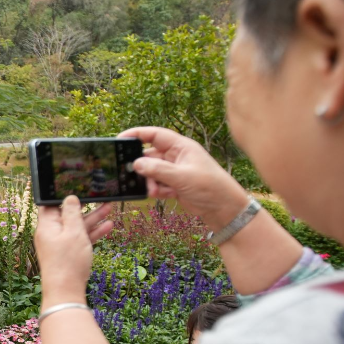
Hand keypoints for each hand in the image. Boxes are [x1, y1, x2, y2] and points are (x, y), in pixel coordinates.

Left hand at [34, 198, 114, 303]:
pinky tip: (108, 226)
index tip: (77, 187)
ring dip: (93, 218)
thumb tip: (69, 198)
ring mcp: (60, 244)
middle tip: (99, 197)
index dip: (63, 195)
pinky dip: (92, 233)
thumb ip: (72, 213)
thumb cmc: (68, 262)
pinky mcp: (69, 254)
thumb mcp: (73, 232)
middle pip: (68, 214)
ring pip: (77, 227)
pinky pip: (81, 239)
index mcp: (46, 225)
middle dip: (85, 206)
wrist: (66, 292)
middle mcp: (51, 234)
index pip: (52, 204)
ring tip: (110, 207)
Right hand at [119, 126, 249, 230]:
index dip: (137, 134)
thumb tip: (136, 164)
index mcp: (181, 146)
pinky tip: (161, 195)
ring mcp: (175, 171)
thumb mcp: (182, 176)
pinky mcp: (175, 185)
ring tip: (153, 190)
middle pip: (151, 155)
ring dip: (149, 181)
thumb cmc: (210, 186)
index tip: (120, 139)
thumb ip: (157, 170)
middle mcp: (177, 156)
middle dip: (142, 165)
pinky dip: (156, 190)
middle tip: (130, 172)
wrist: (223, 208)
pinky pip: (157, 184)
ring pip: (152, 172)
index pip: (155, 135)